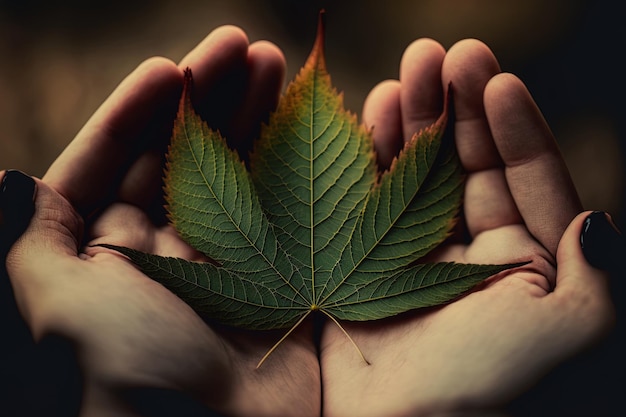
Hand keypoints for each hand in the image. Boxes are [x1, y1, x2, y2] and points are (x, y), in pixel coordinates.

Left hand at [4, 27, 319, 416]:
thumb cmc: (119, 381)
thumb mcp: (54, 308)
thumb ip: (30, 245)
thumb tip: (7, 181)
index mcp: (105, 259)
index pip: (114, 167)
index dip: (137, 114)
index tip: (171, 68)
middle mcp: (165, 259)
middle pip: (183, 160)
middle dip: (209, 101)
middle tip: (243, 47)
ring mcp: (226, 271)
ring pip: (236, 179)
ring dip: (253, 122)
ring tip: (274, 63)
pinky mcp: (276, 288)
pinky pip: (286, 219)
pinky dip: (295, 175)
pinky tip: (307, 131)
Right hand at [320, 39, 615, 416]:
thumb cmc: (491, 392)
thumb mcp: (567, 334)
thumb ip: (593, 277)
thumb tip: (598, 220)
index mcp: (526, 264)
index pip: (528, 179)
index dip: (516, 126)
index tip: (497, 78)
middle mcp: (472, 253)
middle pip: (469, 163)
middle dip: (459, 107)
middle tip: (446, 54)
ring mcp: (415, 254)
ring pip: (419, 173)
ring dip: (416, 120)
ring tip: (409, 70)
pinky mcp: (366, 262)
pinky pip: (371, 199)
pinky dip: (372, 157)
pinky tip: (374, 114)